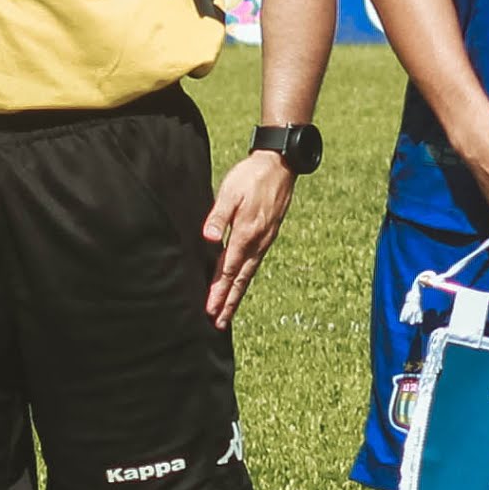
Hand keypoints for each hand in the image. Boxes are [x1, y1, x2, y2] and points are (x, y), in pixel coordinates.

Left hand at [202, 150, 296, 326]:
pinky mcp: (267, 236)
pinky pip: (254, 264)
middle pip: (240, 279)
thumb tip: (209, 238)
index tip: (210, 310)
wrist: (280, 165)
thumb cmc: (251, 177)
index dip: (218, 291)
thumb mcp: (230, 192)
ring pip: (248, 274)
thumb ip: (219, 216)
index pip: (228, 270)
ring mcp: (264, 241)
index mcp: (246, 234)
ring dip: (237, 295)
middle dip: (228, 302)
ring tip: (228, 312)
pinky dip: (245, 279)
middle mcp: (257, 242)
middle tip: (219, 323)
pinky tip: (240, 284)